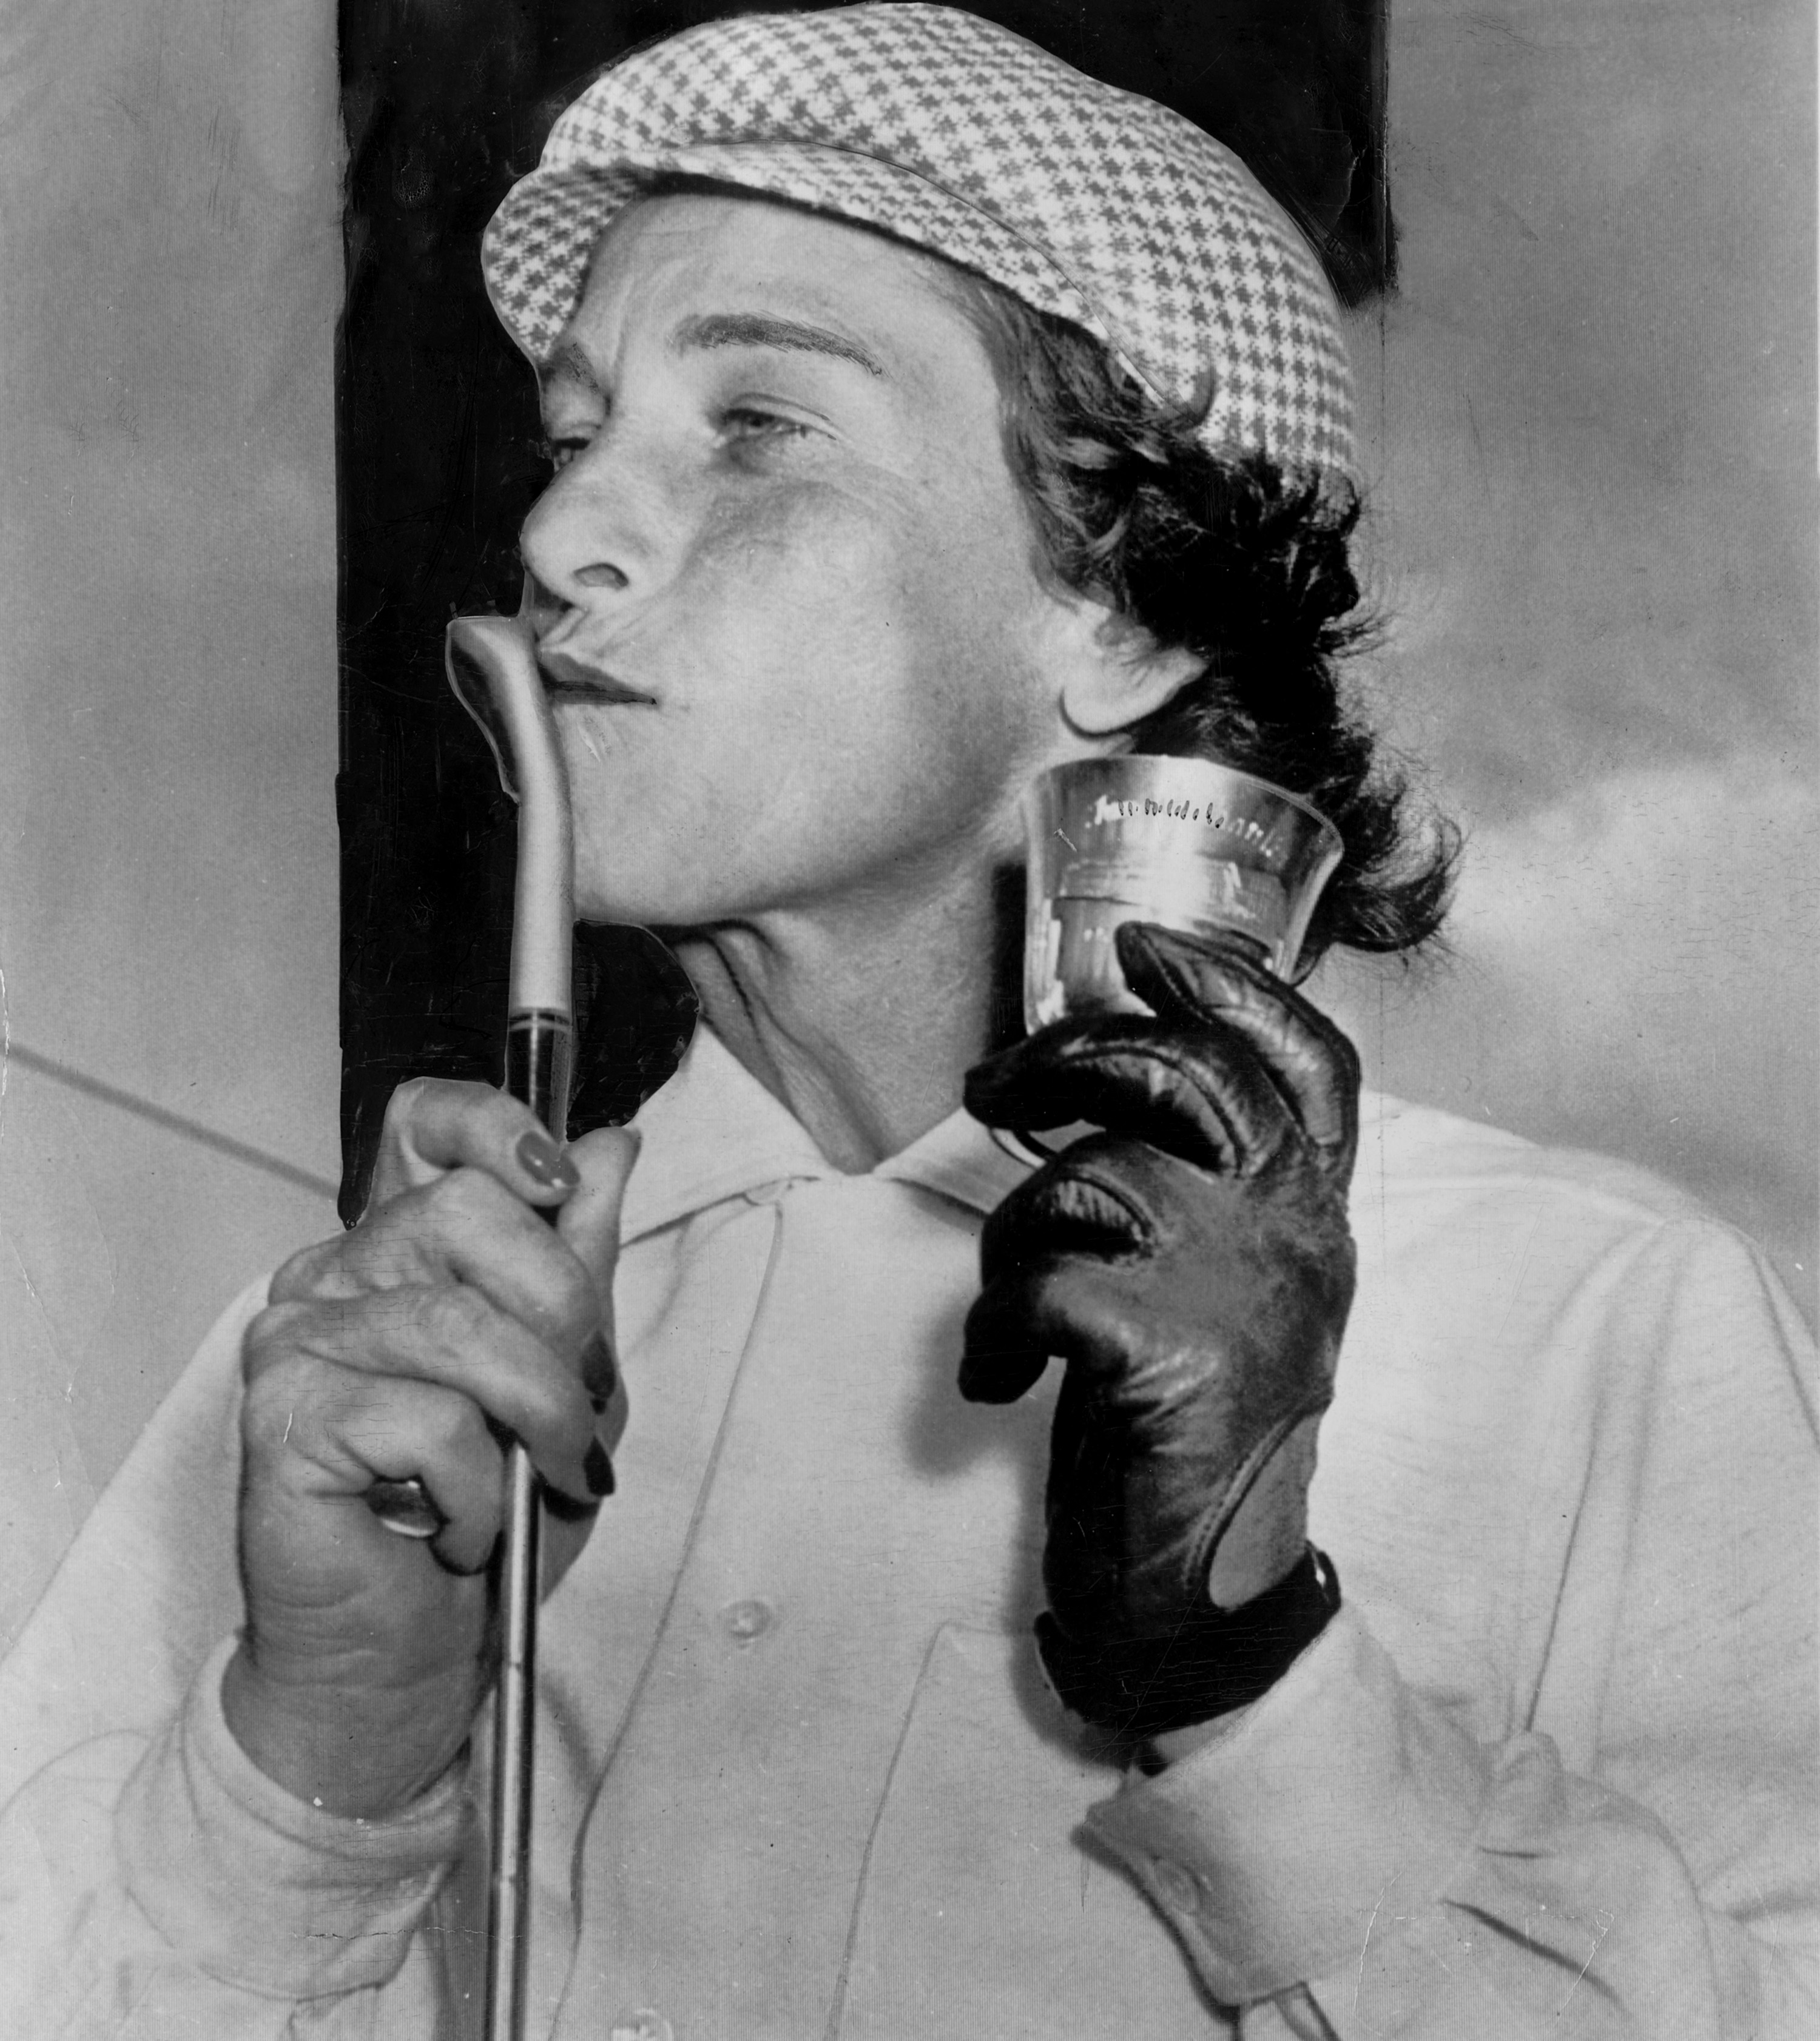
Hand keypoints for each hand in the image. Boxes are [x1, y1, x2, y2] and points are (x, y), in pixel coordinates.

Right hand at [222, 1080, 637, 1817]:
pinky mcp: (281, 1418)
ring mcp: (296, 1339)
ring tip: (550, 1477)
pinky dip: (479, 1488)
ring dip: (539, 1413)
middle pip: (462, 1211)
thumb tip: (612, 1145)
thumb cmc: (490, 1516)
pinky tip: (465, 1531)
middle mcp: (333, 1272)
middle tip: (583, 1399)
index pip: (421, 1123)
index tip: (557, 1183)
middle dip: (561, 1309)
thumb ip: (580, 1259)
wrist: (413, 1659)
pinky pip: (423, 1420)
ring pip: (454, 1323)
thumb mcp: (569, 1376)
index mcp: (399, 1246)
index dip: (493, 1124)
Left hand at [960, 923, 1356, 1740]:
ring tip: (1011, 1304)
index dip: (1233, 986)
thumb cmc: (1191, 1428)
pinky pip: (1045, 1281)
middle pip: (1184, 1078)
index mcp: (1314, 1220)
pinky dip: (998, 1325)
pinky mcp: (1171, 1356)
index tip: (1145, 943)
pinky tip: (1001, 1378)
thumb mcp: (1222, 1294)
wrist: (1204, 1597)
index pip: (1310, 1064)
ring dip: (1019, 1232)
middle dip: (1070, 1058)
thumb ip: (1199, 1195)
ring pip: (1094, 1178)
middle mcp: (1296, 1241)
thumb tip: (1100, 1073)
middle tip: (996, 1088)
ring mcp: (1241, 1294)